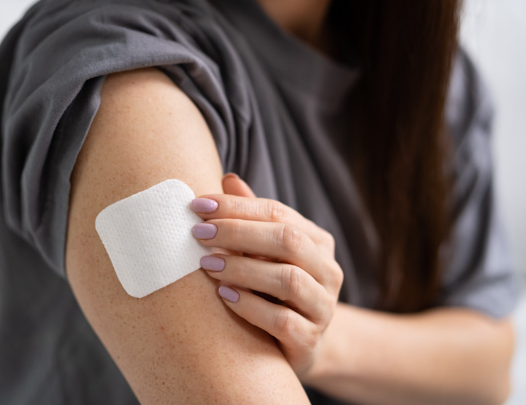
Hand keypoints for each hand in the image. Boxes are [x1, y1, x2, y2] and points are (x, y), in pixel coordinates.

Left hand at [190, 173, 342, 380]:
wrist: (298, 345)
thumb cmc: (273, 289)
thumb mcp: (264, 252)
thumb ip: (250, 218)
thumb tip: (228, 179)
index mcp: (317, 241)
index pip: (277, 213)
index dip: (236, 207)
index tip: (197, 206)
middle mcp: (327, 270)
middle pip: (288, 240)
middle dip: (238, 232)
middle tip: (198, 233)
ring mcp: (322, 307)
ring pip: (288, 279)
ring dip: (242, 268)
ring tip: (207, 265)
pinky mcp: (310, 340)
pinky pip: (282, 320)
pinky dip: (250, 306)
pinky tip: (224, 296)